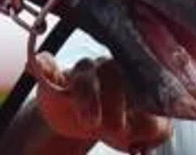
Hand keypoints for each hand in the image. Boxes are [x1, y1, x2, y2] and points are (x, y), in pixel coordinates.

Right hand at [28, 49, 171, 152]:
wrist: (82, 124)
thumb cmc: (117, 121)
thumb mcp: (141, 132)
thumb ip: (158, 128)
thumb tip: (159, 125)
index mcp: (133, 78)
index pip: (141, 81)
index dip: (141, 103)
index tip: (139, 128)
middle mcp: (106, 69)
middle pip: (112, 73)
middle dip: (115, 102)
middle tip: (116, 129)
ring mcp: (79, 72)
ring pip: (83, 74)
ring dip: (87, 97)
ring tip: (90, 121)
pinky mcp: (52, 76)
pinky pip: (45, 63)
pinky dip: (41, 65)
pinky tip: (36, 67)